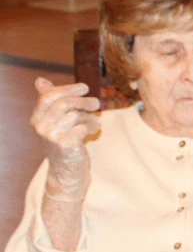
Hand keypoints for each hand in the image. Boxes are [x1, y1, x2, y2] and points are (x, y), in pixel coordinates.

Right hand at [31, 78, 100, 200]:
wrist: (66, 170)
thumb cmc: (63, 143)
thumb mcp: (54, 122)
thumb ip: (50, 102)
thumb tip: (40, 80)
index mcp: (37, 118)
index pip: (49, 96)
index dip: (68, 89)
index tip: (84, 87)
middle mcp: (41, 126)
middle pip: (64, 103)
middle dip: (83, 101)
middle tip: (96, 104)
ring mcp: (51, 136)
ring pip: (75, 115)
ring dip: (90, 116)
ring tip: (94, 122)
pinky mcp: (65, 145)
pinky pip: (82, 127)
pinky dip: (92, 126)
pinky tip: (95, 130)